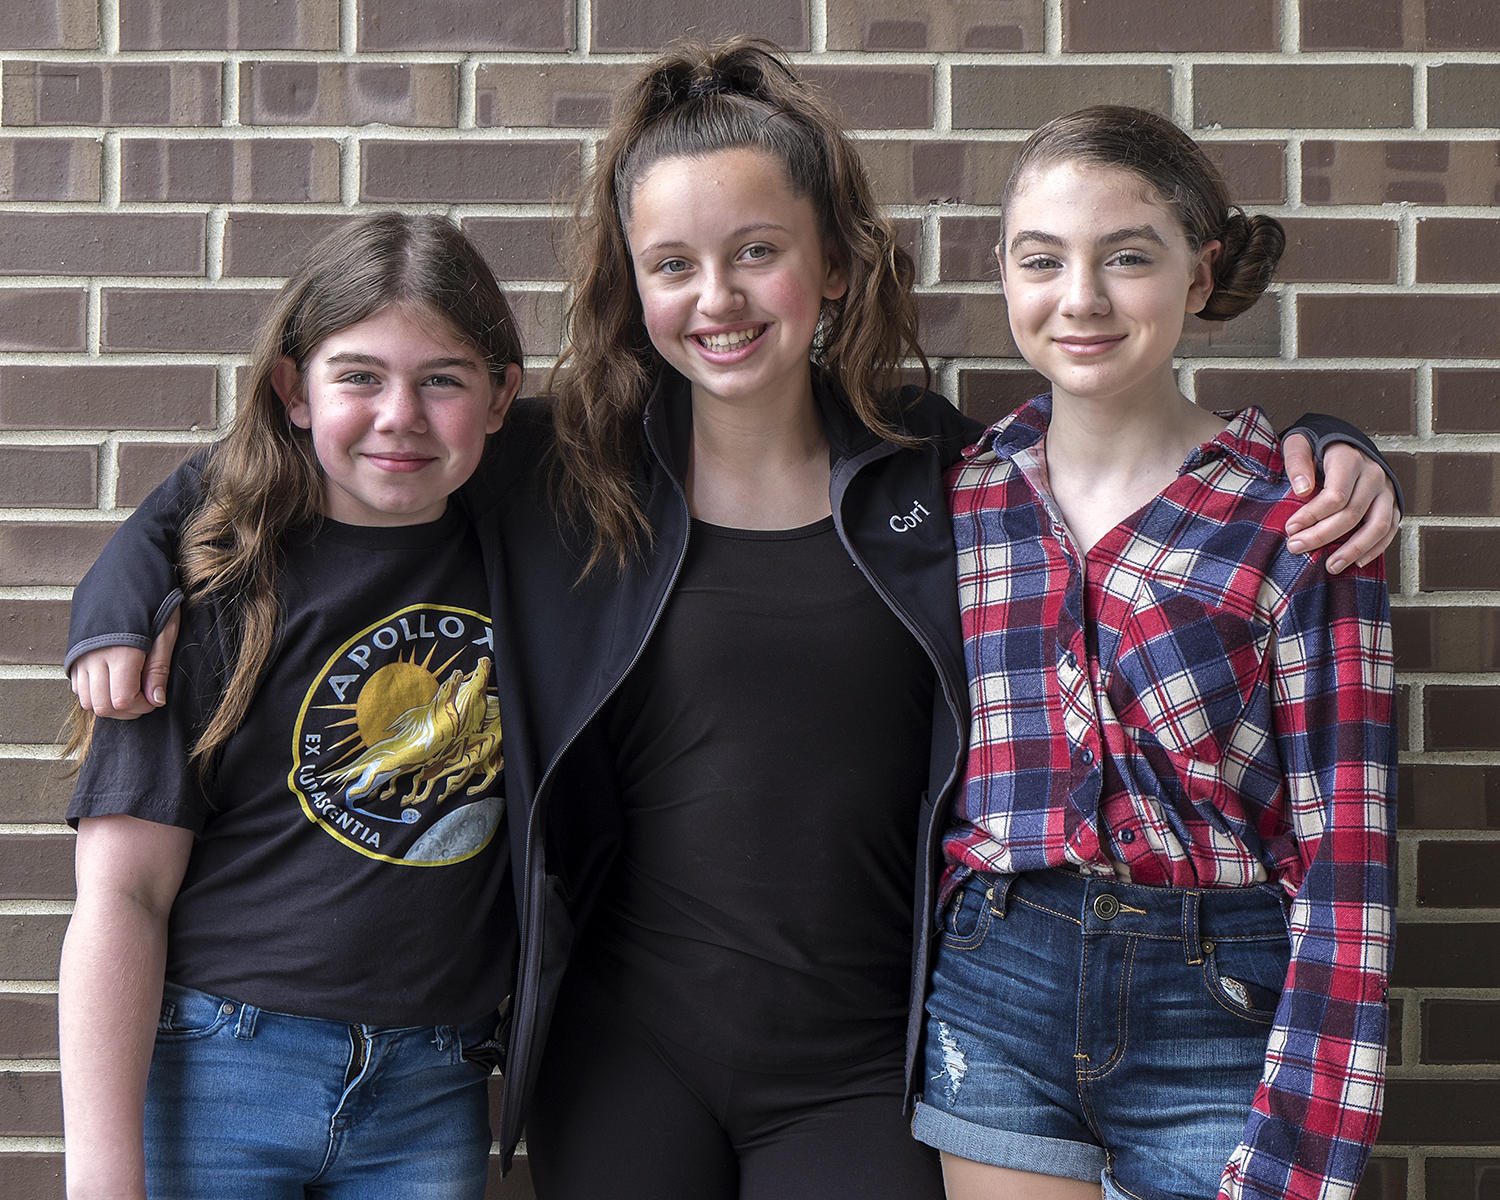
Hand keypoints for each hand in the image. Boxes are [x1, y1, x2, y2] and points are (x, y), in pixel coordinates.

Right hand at [69, 609, 179, 717]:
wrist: (125, 569)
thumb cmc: (152, 598)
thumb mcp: (165, 632)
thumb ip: (158, 669)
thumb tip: (156, 700)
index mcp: (120, 652)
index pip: (122, 701)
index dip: (140, 706)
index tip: (154, 697)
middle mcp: (94, 656)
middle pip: (102, 706)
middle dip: (125, 710)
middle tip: (144, 698)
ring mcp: (80, 654)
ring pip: (86, 699)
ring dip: (108, 703)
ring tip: (129, 690)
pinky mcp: (74, 651)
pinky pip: (77, 685)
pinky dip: (94, 692)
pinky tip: (113, 681)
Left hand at [1282, 435, 1400, 573]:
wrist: (1345, 443)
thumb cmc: (1317, 447)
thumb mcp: (1299, 444)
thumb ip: (1297, 461)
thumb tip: (1302, 490)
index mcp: (1350, 459)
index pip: (1335, 495)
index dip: (1312, 515)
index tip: (1290, 528)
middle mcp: (1373, 475)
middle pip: (1352, 513)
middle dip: (1322, 535)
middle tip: (1296, 547)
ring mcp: (1386, 491)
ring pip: (1377, 526)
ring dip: (1354, 550)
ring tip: (1330, 566)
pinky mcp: (1393, 503)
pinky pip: (1390, 530)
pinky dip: (1375, 548)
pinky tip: (1355, 563)